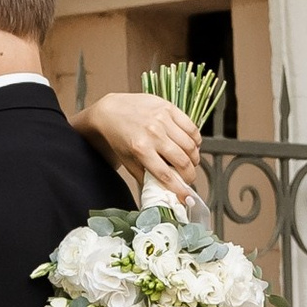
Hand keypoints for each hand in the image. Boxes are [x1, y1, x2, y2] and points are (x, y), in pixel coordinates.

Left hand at [80, 89, 203, 205]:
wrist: (110, 110)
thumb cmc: (118, 136)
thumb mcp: (127, 160)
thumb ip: (144, 176)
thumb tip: (161, 191)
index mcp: (141, 149)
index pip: (166, 175)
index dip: (180, 189)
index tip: (187, 197)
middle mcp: (153, 134)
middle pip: (182, 161)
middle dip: (189, 175)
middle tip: (188, 178)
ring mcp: (163, 120)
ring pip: (190, 145)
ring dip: (194, 159)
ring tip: (190, 163)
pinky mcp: (169, 108)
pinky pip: (192, 128)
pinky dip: (196, 140)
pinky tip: (192, 146)